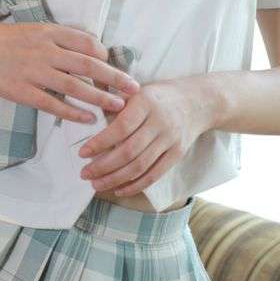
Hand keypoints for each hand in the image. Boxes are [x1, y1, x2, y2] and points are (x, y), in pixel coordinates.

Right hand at [0, 20, 138, 123]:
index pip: (88, 43)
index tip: (115, 68)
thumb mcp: (34, 30)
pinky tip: (88, 119)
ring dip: (100, 98)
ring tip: (118, 108)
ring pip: (75, 87)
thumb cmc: (5, 40)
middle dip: (115, 78)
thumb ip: (60, 39)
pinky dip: (73, 112)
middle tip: (134, 89)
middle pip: (89, 65)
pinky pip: (53, 104)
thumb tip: (91, 51)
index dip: (106, 56)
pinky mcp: (22, 92)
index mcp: (50, 32)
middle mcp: (45, 50)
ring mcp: (34, 72)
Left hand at [77, 77, 215, 195]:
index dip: (100, 142)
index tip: (82, 153)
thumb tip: (85, 116)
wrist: (196, 102)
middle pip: (129, 151)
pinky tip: (118, 190)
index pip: (121, 127)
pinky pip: (154, 175)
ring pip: (140, 166)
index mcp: (146, 103)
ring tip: (96, 184)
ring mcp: (170, 140)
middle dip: (103, 166)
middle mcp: (160, 122)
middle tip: (85, 173)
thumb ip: (114, 103)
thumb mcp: (137, 90)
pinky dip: (135, 185)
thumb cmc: (158, 96)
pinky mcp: (177, 154)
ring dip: (115, 179)